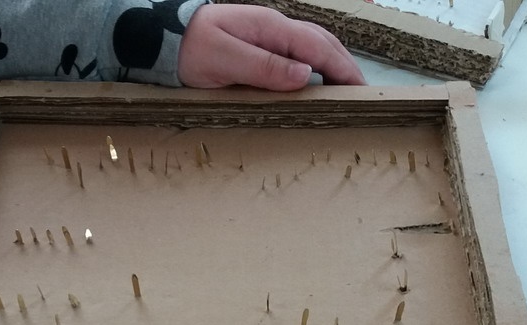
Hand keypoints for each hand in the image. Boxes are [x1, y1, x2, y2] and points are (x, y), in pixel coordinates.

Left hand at [178, 4, 365, 90]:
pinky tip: (318, 82)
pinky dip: (316, 67)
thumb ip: (264, 67)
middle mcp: (275, 28)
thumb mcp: (225, 60)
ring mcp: (269, 36)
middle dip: (345, 67)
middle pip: (321, 44)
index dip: (342, 69)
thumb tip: (304, 75)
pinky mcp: (261, 47)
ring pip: (312, 48)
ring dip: (333, 66)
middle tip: (362, 94)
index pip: (318, 48)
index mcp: (271, 29)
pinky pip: (297, 55)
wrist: (164, 38)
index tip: (359, 90)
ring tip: (346, 90)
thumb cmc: (191, 50)